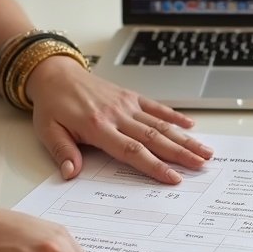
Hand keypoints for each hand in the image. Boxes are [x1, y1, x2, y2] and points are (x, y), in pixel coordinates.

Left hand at [26, 56, 213, 183]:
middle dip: (180, 154)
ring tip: (204, 151)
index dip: (154, 166)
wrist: (54, 74)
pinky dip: (174, 116)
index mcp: (98, 127)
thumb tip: (72, 173)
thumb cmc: (52, 104)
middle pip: (154, 138)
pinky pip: (155, 107)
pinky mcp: (130, 97)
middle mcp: (117, 115)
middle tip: (201, 165)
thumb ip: (63, 152)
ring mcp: (126, 105)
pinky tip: (190, 126)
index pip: (131, 151)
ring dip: (184, 139)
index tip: (173, 178)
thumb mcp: (48, 131)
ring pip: (160, 125)